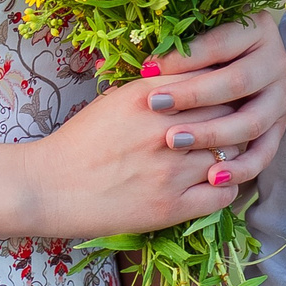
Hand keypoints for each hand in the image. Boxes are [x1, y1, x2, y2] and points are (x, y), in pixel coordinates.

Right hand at [25, 78, 248, 239]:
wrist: (50, 187)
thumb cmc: (82, 140)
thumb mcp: (118, 99)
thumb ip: (160, 87)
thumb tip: (200, 78)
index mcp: (150, 97)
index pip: (213, 81)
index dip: (226, 87)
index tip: (228, 94)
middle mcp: (165, 131)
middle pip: (229, 115)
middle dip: (235, 118)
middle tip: (233, 123)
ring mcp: (171, 171)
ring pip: (233, 155)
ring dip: (234, 153)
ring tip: (227, 153)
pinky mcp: (172, 207)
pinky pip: (224, 194)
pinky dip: (228, 187)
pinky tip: (217, 182)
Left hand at [142, 12, 285, 169]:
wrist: (230, 75)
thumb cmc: (200, 55)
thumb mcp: (195, 43)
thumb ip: (179, 50)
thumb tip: (148, 69)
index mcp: (257, 30)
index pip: (219, 44)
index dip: (184, 58)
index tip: (148, 69)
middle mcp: (276, 62)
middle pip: (238, 82)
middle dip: (194, 95)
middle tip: (157, 104)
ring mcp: (280, 97)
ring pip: (252, 120)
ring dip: (213, 133)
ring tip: (174, 140)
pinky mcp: (278, 127)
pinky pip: (265, 152)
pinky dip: (242, 167)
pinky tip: (213, 176)